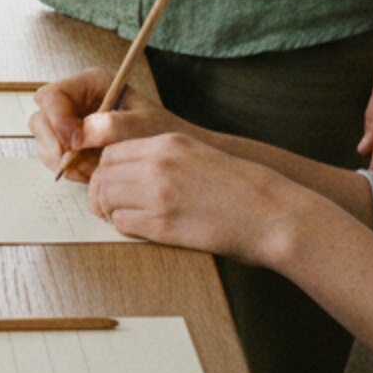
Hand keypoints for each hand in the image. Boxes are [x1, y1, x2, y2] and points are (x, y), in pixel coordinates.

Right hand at [30, 71, 187, 181]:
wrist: (167, 156)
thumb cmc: (159, 134)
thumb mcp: (142, 126)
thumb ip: (111, 127)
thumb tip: (76, 136)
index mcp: (90, 83)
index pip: (52, 95)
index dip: (57, 120)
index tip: (74, 144)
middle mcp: (75, 99)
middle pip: (40, 118)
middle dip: (55, 144)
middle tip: (76, 161)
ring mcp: (68, 122)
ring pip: (42, 140)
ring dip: (62, 160)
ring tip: (93, 169)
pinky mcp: (68, 143)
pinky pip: (51, 156)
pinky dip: (67, 169)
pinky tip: (91, 172)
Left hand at [86, 135, 298, 263]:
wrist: (272, 214)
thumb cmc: (240, 188)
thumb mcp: (198, 154)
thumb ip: (162, 157)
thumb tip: (127, 171)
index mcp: (167, 143)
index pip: (112, 151)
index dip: (105, 169)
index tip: (109, 182)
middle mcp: (159, 164)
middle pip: (103, 174)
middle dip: (100, 190)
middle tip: (107, 204)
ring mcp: (159, 194)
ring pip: (107, 197)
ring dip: (109, 209)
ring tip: (121, 217)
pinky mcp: (164, 224)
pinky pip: (123, 222)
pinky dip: (124, 226)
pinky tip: (140, 228)